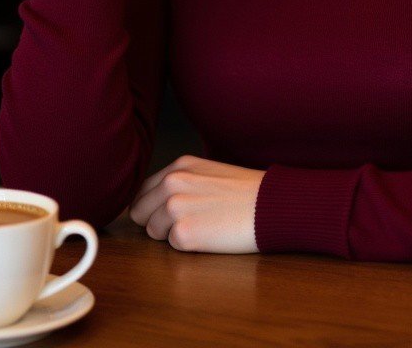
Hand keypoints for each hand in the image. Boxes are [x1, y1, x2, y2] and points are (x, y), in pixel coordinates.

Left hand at [128, 155, 265, 253]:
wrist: (271, 205)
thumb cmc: (245, 192)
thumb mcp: (208, 173)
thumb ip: (181, 181)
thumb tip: (155, 201)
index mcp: (179, 166)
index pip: (143, 190)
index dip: (153, 206)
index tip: (170, 214)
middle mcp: (172, 182)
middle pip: (140, 211)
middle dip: (158, 220)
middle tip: (190, 221)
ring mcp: (175, 207)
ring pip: (152, 231)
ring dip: (172, 234)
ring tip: (204, 225)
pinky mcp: (183, 233)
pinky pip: (171, 245)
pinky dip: (188, 246)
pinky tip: (209, 235)